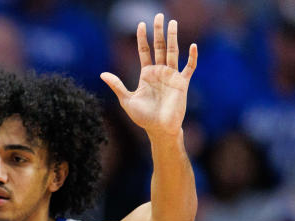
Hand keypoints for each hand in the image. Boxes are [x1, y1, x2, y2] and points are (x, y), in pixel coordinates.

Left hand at [101, 13, 197, 139]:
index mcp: (147, 74)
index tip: (140, 24)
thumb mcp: (127, 100)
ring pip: (173, 52)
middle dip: (159, 31)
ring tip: (172, 23)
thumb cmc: (143, 117)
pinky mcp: (182, 83)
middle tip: (159, 15)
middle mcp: (160, 72)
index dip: (142, 38)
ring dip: (173, 37)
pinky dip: (191, 57)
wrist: (159, 129)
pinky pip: (189, 67)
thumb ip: (117, 85)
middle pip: (160, 47)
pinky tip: (192, 46)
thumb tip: (102, 74)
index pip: (144, 51)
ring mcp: (171, 76)